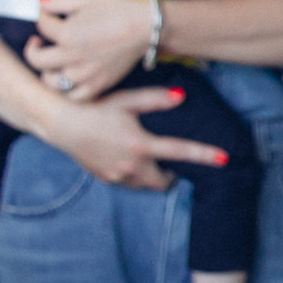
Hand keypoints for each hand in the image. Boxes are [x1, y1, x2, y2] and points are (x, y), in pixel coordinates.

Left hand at [29, 0, 152, 101]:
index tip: (47, 14)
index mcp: (66, 34)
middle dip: (34, 47)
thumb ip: (58, 2)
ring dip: (47, 71)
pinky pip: (74, 96)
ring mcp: (84, 75)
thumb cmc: (117, 9)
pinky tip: (70, 78)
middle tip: (39, 42)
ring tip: (53, 63)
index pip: (41, 25)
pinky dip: (68, 89)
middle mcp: (71, 58)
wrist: (145, 27)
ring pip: (51, 82)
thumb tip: (40, 4)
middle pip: (36, 59)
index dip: (42, 16)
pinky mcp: (98, 85)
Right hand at [43, 84, 224, 190]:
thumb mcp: (125, 100)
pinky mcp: (104, 178)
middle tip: (172, 165)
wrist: (58, 122)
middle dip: (170, 175)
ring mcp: (117, 175)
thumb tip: (182, 97)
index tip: (224, 159)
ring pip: (145, 184)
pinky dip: (134, 175)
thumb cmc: (93, 107)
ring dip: (152, 176)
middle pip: (162, 181)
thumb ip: (155, 100)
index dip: (205, 155)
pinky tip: (125, 158)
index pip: (181, 152)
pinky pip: (128, 182)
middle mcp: (131, 165)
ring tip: (147, 159)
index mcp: (140, 145)